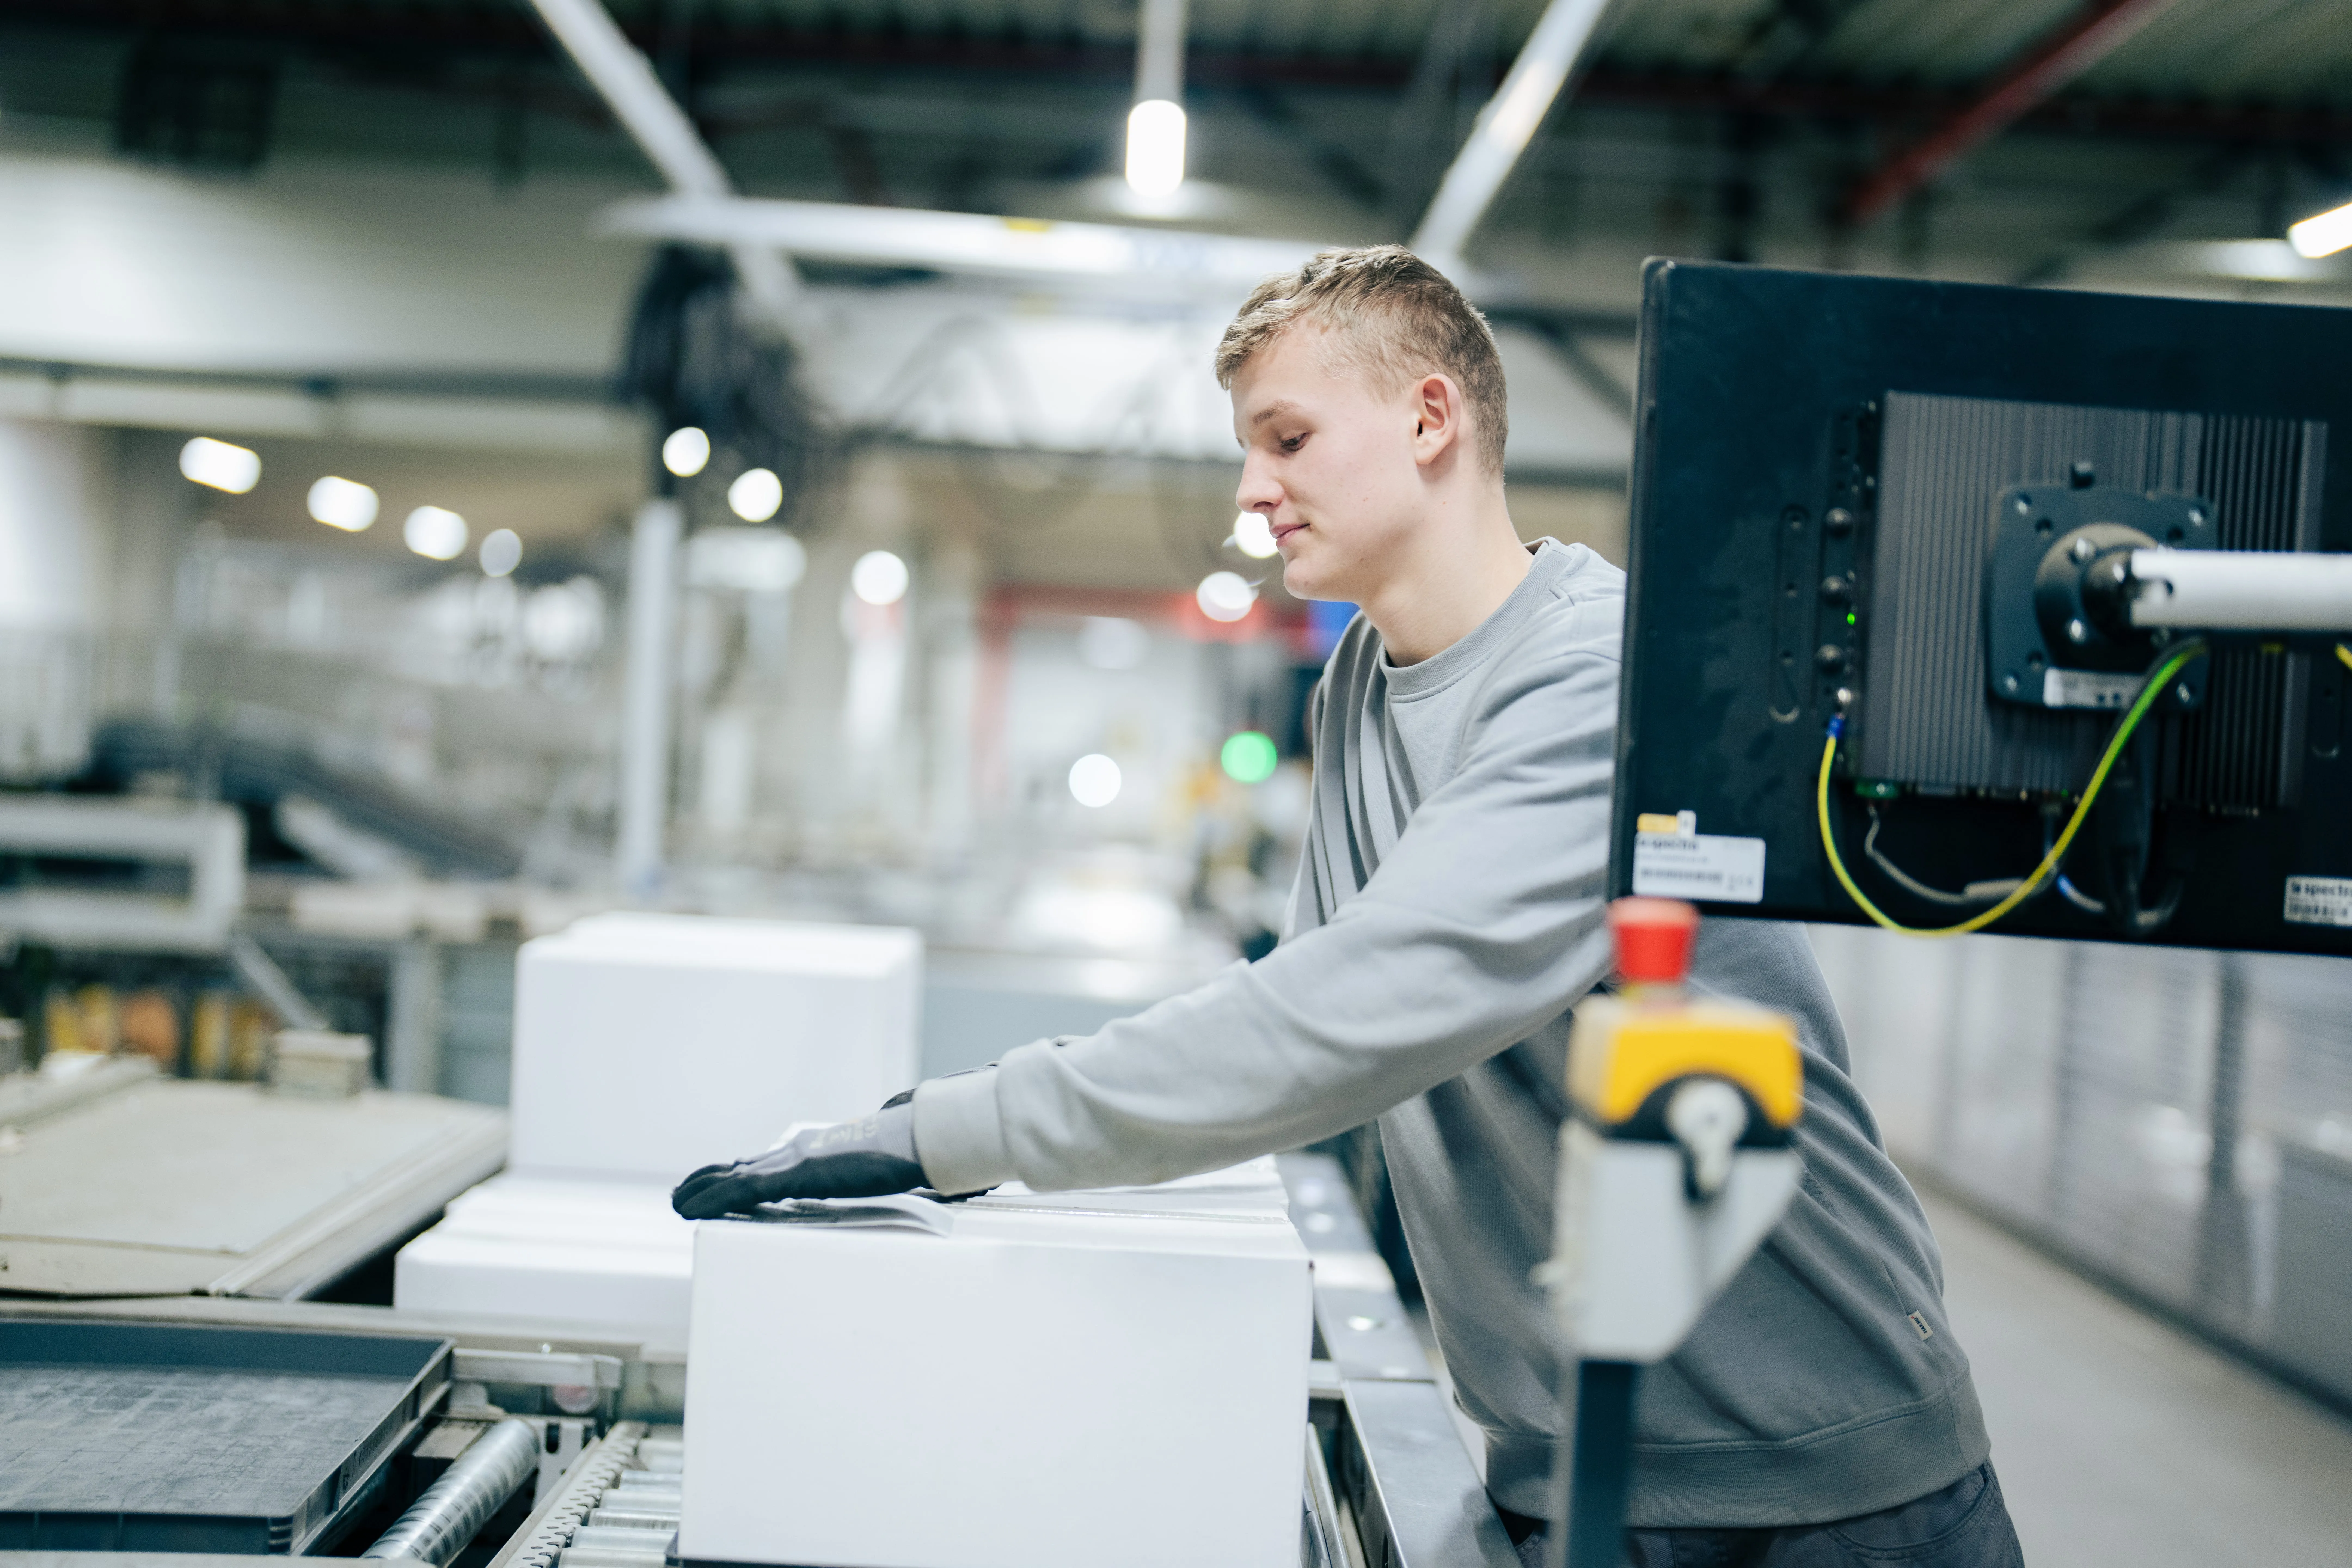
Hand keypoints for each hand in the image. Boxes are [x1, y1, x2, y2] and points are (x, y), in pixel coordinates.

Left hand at [671, 1103, 925, 1218]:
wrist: (909, 1140)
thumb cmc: (895, 1157)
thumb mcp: (865, 1170)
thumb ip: (846, 1176)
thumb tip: (846, 1185)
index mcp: (809, 1154)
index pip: (760, 1163)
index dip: (730, 1172)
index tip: (709, 1181)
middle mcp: (793, 1153)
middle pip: (737, 1166)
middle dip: (705, 1180)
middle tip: (680, 1195)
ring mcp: (791, 1162)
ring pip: (731, 1177)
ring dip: (701, 1191)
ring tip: (677, 1204)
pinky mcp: (793, 1175)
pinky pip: (742, 1191)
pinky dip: (713, 1200)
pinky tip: (694, 1210)